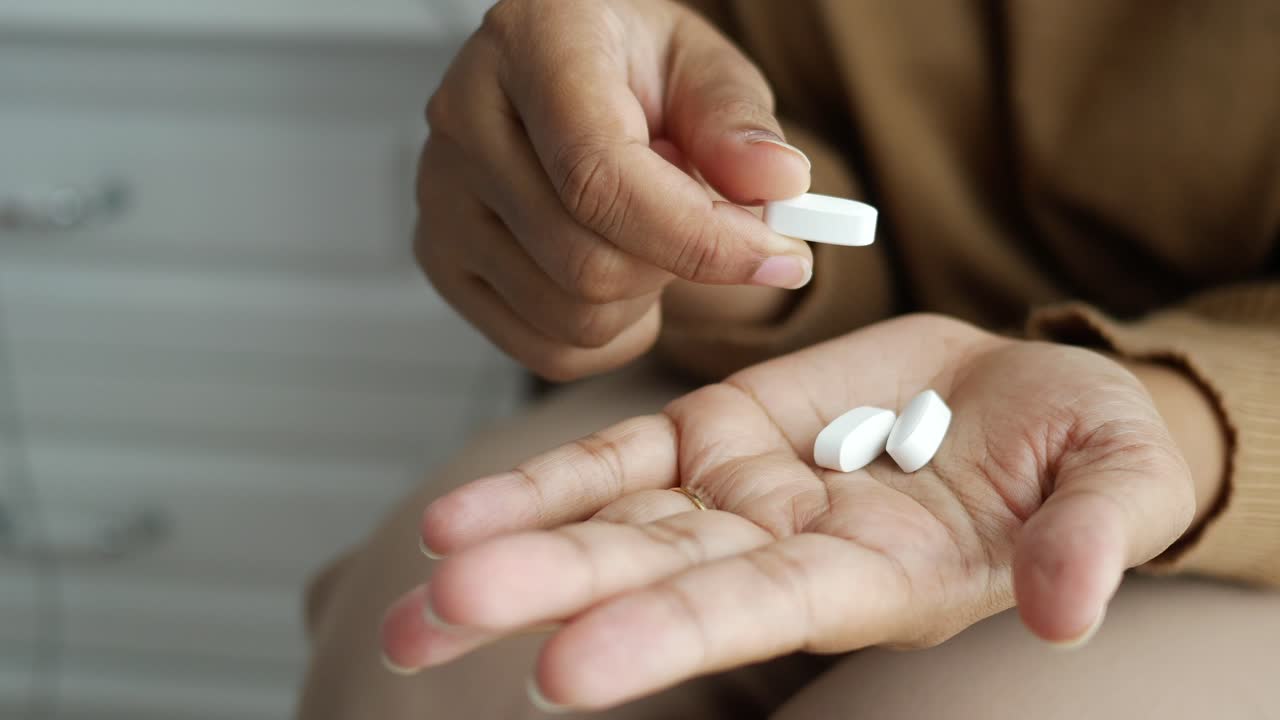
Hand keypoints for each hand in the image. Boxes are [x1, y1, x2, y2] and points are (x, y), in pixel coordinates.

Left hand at [382, 314, 1197, 709]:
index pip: (753, 610)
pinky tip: (454, 517)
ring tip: (415, 576)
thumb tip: (1071, 607)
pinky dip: (542, 485)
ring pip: (608, 524)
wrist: (1019, 403)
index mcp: (871, 577)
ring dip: (509, 549)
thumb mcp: (1111, 478)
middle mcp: (781, 551)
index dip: (664, 636)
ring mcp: (736, 494)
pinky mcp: (712, 435)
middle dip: (543, 595)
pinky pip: (614, 462)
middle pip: (648, 574)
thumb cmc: (1079, 451)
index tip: (562, 671)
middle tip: (433, 618)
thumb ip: (1092, 534)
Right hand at [416, 0, 812, 380]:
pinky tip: (622, 278)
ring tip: (652, 238)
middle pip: (588, 263)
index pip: (600, 174)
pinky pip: (544, 351)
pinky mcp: (442, 261)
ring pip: (570, 318)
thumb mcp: (703, 68)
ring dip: (644, 300)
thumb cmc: (633, 70)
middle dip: (680, 266)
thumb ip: (739, 122)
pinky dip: (608, 337)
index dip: (699, 236)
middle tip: (710, 228)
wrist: (565, 80)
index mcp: (532, 46)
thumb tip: (778, 183)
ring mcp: (441, 199)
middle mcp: (464, 121)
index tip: (781, 255)